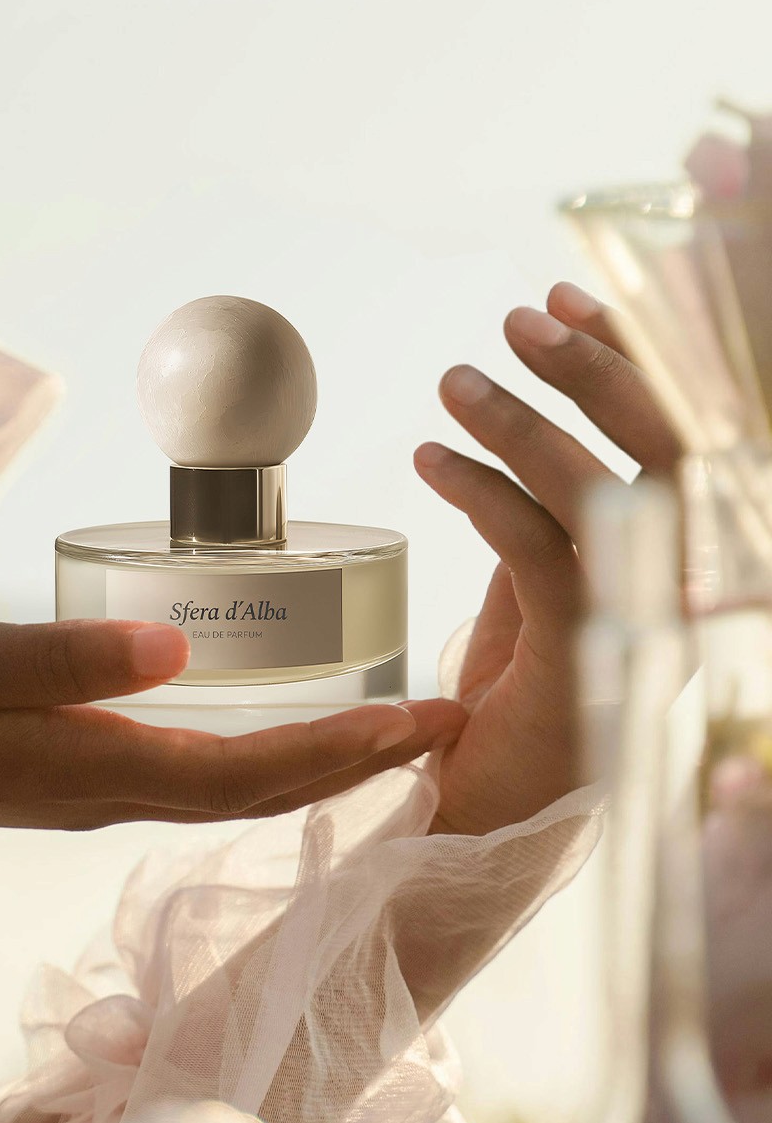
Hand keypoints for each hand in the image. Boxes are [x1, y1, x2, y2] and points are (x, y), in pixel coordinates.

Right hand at [0, 611, 464, 1001]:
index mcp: (102, 769)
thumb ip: (63, 659)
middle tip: (452, 723)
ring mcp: (105, 790)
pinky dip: (273, 758)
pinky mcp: (89, 772)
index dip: (346, 753)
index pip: (253, 773)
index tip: (427, 725)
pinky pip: (209, 776)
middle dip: (365, 763)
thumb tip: (175, 654)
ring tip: (400, 728)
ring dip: (329, 764)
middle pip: (269, 791)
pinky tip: (297, 731)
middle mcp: (119, 793)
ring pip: (244, 789)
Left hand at [415, 281, 679, 835]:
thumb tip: (527, 429)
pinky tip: (432, 462)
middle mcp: (683, 593)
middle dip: (596, 367)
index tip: (571, 297)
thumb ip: (554, 524)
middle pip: (673, 448)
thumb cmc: (517, 714)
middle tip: (519, 320)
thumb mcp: (541, 598)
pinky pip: (535, 549)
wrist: (485, 825)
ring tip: (455, 382)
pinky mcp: (578, 659)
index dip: (639, 357)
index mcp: (682, 568)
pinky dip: (481, 491)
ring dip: (526, 421)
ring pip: (605, 492)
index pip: (689, 439)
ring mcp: (639, 628)